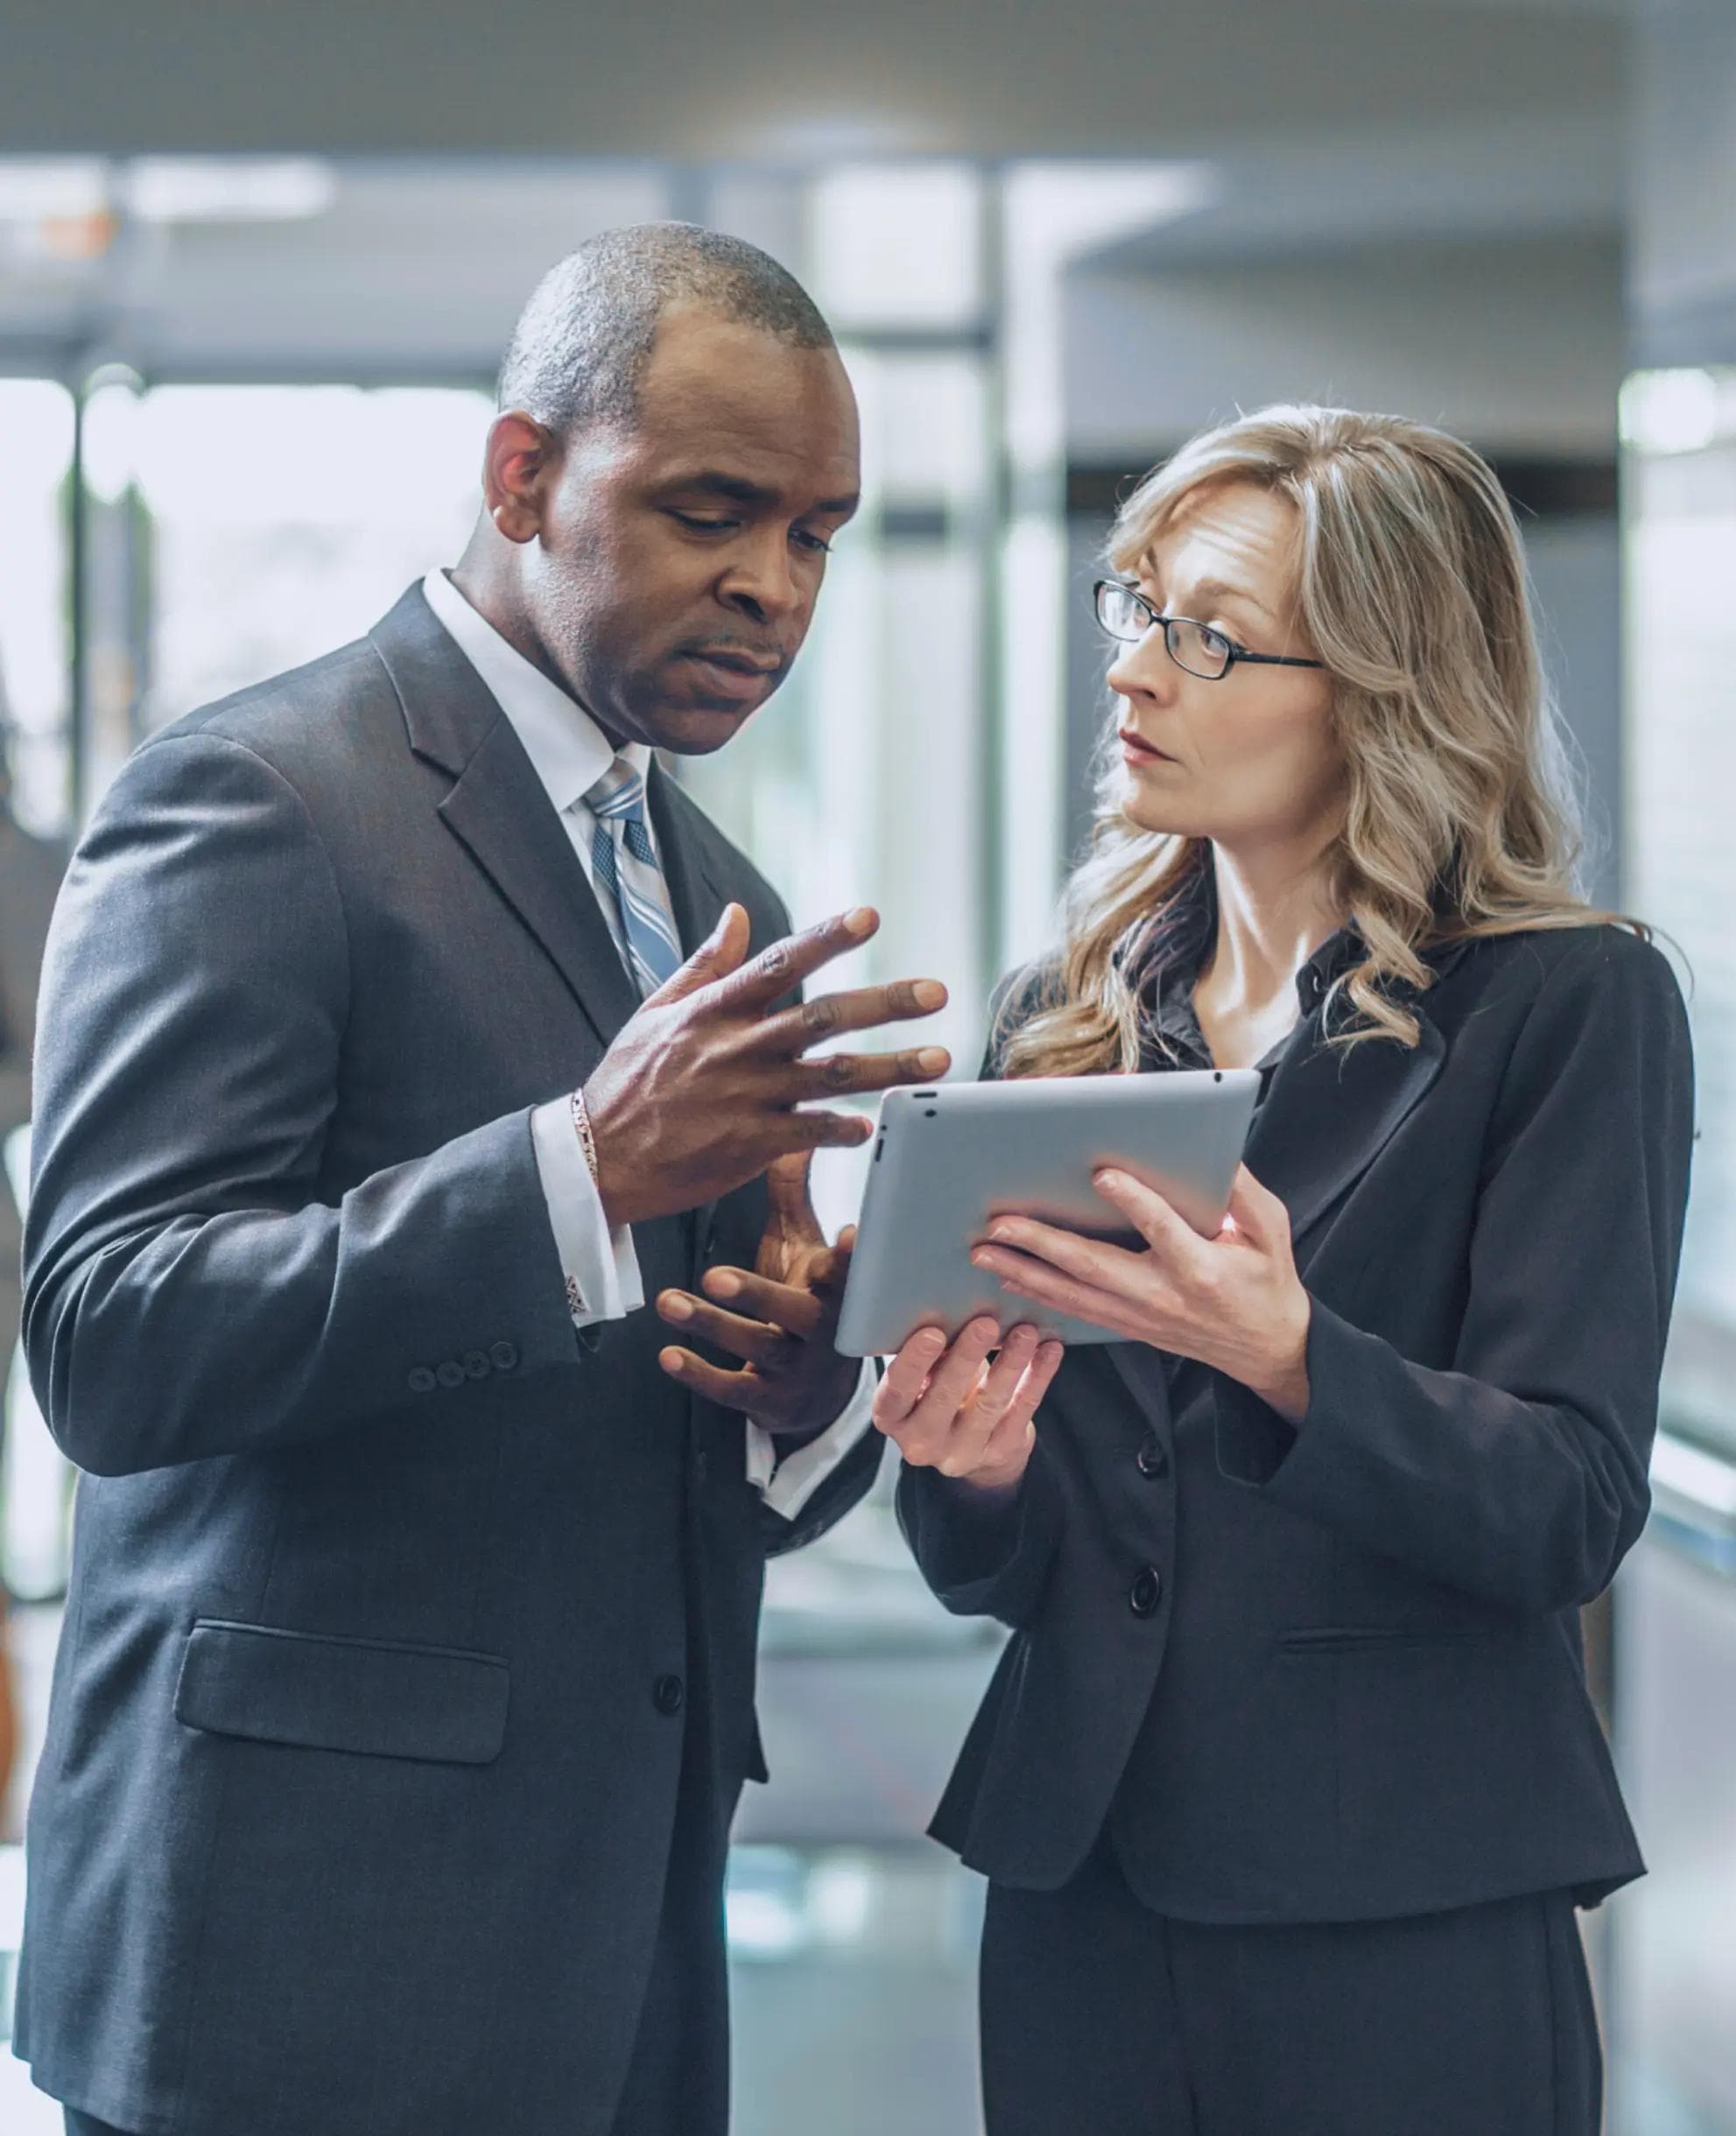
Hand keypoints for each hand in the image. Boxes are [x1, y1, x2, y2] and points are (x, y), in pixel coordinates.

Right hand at [585, 903, 949, 1227]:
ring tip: (939, 1060)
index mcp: (715, 1008)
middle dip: (883, 1002)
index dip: (827, 938)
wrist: (597, 1157)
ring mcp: (744, 1096)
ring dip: (889, 1067)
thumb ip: (706, 962)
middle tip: (936, 992)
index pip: (780, 963)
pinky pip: (807, 1133)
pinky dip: (842, 1129)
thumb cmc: (627, 1080)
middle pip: (822, 1016)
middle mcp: (736, 1046)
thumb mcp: (657, 1011)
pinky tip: (876, 1126)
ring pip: (830, 1075)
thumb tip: (738, 913)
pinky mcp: (747, 1144)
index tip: (870, 916)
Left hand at [654, 1152, 860, 1433]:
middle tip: (713, 1275)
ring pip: (758, 1348)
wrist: (817, 1393)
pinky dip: (699, 1374)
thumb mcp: (804, 1249)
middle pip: (798, 1313)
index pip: (850, 1273)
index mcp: (839, 1291)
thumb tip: (790, 1134)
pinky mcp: (768, 1400)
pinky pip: (733, 1389)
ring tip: (668, 1301)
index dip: (851, 1258)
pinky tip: (668, 1355)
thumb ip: (794, 1196)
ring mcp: (797, 1370)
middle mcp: (824, 1332)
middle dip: (757, 1295)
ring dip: (712, 1326)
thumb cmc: (807, 1299)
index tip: (849, 1235)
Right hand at [872, 1316, 1062, 1493]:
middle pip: (944, 1398)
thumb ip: (929, 1353)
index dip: (913, 1364)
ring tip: (1026, 1331)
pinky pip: (1022, 1411)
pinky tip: (1050, 1350)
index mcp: (892, 1417)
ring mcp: (962, 1453)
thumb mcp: (925, 1375)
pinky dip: (1037, 1378)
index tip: (932, 1332)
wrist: (972, 1444)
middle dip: (966, 1358)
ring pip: (988, 1405)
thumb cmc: (940, 1390)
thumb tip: (949, 1304)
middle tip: (986, 1323)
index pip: (896, 1393)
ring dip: (1009, 1364)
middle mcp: (921, 1442)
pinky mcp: (1000, 1452)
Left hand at [968, 1165, 1312, 1421]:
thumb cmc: (1268, 1280)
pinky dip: (1040, 1295)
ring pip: (1073, 1294)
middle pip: (1094, 1268)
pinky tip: (1008, 1279)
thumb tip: (1212, 1150)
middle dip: (1042, 1244)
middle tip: (1000, 1222)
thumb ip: (1242, 1191)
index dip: (1133, 1201)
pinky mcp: (1130, 1326)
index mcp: (1202, 1267)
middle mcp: (1165, 1295)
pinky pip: (1077, 1311)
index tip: (1101, 1172)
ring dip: (1024, 1271)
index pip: (1162, 1230)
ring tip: (983, 1250)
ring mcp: (1142, 1316)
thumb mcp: (1270, 1230)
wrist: (1267, 1347)